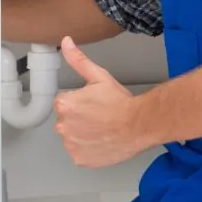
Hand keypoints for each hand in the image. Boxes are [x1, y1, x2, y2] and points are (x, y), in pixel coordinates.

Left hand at [53, 37, 144, 167]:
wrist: (139, 124)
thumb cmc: (120, 102)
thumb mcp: (99, 76)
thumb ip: (78, 60)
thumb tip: (66, 42)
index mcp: (64, 104)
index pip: (64, 103)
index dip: (81, 102)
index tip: (94, 104)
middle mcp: (63, 126)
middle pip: (67, 121)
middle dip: (80, 118)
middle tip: (100, 116)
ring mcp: (71, 145)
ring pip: (73, 137)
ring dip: (83, 134)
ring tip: (102, 129)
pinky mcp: (80, 160)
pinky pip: (79, 153)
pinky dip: (88, 149)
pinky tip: (101, 141)